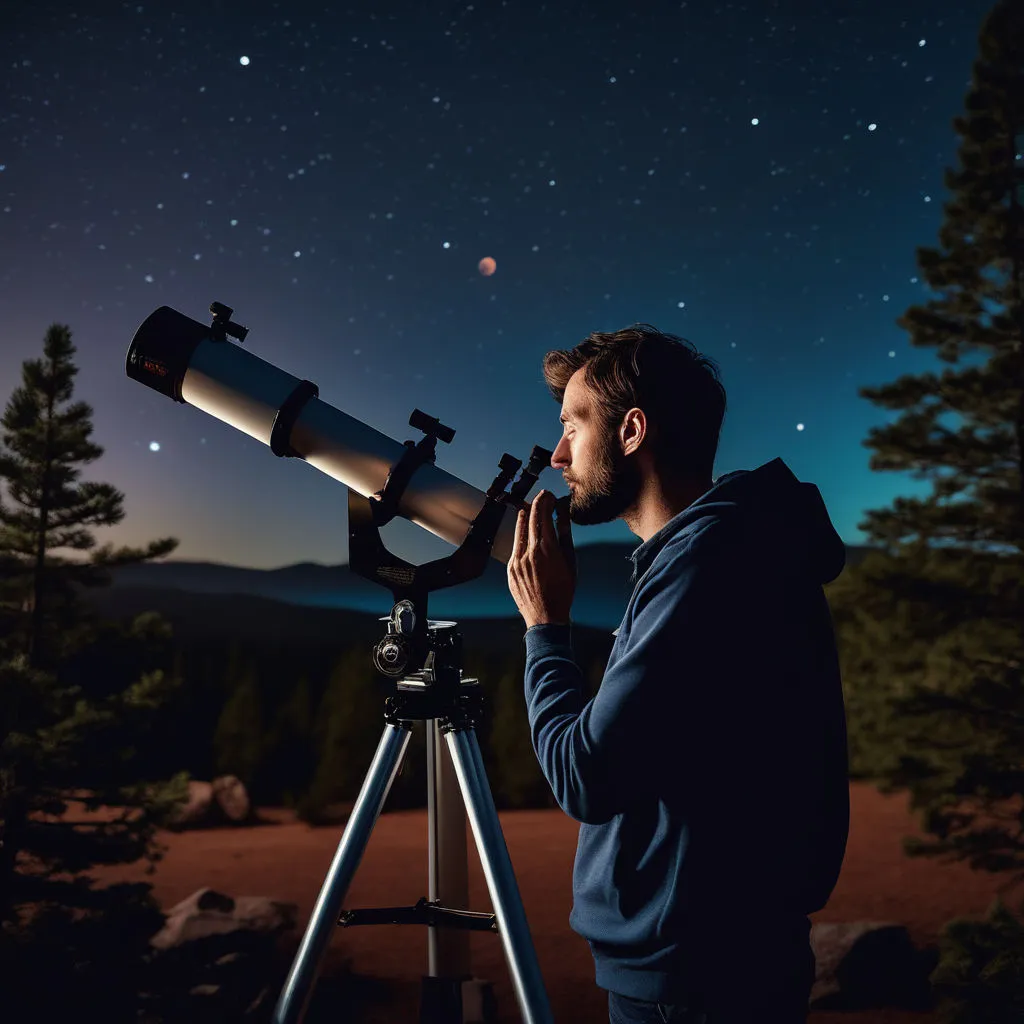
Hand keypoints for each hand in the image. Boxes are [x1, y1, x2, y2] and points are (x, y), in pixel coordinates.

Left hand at [507, 490, 575, 628]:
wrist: (546, 616)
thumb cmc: (563, 590)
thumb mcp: (570, 561)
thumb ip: (564, 535)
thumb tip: (563, 515)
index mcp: (548, 549)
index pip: (543, 515)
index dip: (546, 501)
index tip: (549, 496)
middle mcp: (530, 552)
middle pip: (531, 519)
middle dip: (537, 504)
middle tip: (543, 498)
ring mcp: (518, 560)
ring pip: (520, 530)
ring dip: (526, 516)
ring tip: (531, 509)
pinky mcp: (510, 569)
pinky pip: (514, 545)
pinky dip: (520, 534)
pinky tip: (525, 529)